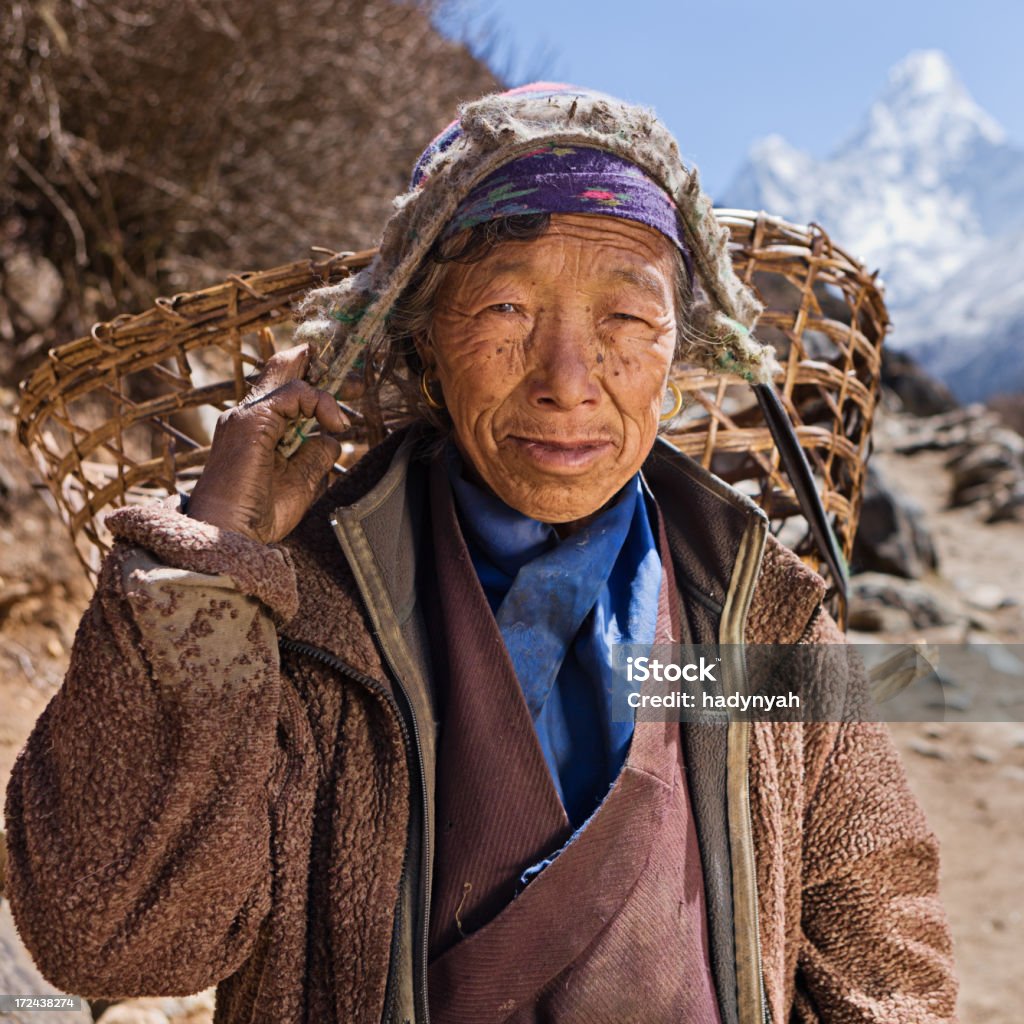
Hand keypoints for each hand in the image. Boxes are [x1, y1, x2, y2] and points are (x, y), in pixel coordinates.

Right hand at [186, 344, 348, 542]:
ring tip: (342, 417)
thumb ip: (315, 455)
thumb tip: (332, 438)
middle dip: (324, 366)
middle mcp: (248, 415)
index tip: (350, 387)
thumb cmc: (260, 515)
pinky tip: (333, 424)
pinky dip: (319, 402)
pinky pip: (293, 392)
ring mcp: (247, 415)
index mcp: (257, 428)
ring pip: (288, 374)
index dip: (316, 379)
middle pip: (283, 369)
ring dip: (327, 389)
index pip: (284, 387)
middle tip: (357, 383)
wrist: (231, 536)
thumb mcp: (301, 481)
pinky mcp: (252, 420)